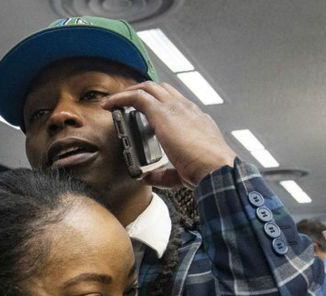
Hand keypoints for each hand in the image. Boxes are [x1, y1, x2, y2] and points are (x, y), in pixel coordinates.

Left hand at [102, 82, 236, 186]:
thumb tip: (148, 178)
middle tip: (125, 102)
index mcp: (195, 120)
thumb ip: (164, 174)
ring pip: (148, 88)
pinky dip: (120, 98)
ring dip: (128, 92)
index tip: (144, 110)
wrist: (216, 168)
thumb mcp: (182, 172)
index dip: (158, 104)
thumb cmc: (206, 171)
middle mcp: (186, 109)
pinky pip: (137, 97)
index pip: (176, 103)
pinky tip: (108, 105)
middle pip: (161, 89)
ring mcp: (175, 108)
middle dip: (141, 92)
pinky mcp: (162, 113)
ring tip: (113, 102)